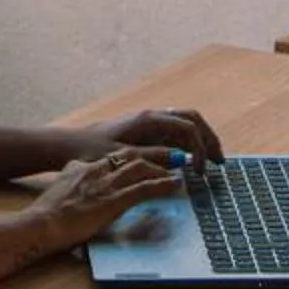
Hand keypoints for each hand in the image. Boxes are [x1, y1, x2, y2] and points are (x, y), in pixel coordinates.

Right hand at [36, 146, 183, 252]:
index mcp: (81, 168)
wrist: (41, 223)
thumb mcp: (59, 191)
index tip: (140, 162)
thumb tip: (76, 185)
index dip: (129, 159)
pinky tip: (174, 185)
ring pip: (140, 167)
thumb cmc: (46, 215)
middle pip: (129, 156)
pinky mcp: (114, 200)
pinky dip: (162, 185)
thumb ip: (71, 183)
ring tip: (175, 172)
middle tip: (166, 160)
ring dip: (160, 168)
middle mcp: (96, 170)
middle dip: (149, 157)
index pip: (110, 158)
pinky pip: (144, 188)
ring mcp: (106, 184)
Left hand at [76, 108, 224, 176]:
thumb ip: (153, 158)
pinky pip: (174, 134)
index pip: (187, 127)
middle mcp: (152, 117)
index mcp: (148, 119)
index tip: (200, 171)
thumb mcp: (123, 158)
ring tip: (211, 162)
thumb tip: (181, 160)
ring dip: (200, 140)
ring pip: (185, 125)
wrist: (69, 145)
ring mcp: (149, 123)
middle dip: (209, 138)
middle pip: (192, 119)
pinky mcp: (144, 133)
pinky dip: (188, 144)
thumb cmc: (92, 150)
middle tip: (220, 162)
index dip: (199, 148)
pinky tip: (191, 162)